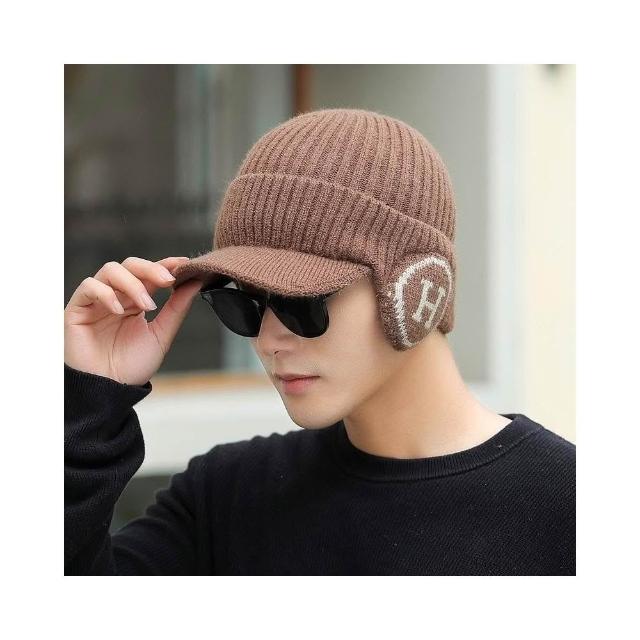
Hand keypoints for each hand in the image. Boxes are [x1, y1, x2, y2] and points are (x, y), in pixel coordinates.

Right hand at [64, 256, 201, 384]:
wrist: (110, 390)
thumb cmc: (132, 366)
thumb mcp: (161, 335)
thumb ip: (177, 308)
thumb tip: (196, 282)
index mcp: (136, 300)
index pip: (149, 273)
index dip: (165, 264)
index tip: (184, 263)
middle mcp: (117, 296)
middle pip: (130, 265)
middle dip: (151, 269)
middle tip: (168, 280)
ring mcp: (97, 301)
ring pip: (111, 270)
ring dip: (132, 283)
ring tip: (147, 305)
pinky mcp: (78, 308)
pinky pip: (88, 287)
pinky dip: (106, 294)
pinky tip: (120, 310)